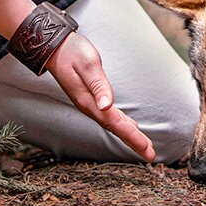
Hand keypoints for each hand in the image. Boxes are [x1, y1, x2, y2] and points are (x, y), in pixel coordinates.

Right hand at [45, 32, 155, 161]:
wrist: (54, 49)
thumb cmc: (72, 52)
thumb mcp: (88, 65)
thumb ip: (98, 85)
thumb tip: (107, 105)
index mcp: (89, 101)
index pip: (114, 122)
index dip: (131, 136)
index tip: (145, 148)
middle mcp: (89, 106)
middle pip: (115, 128)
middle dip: (133, 142)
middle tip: (150, 156)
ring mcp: (90, 104)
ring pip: (113, 124)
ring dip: (129, 135)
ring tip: (144, 146)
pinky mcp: (91, 98)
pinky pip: (110, 117)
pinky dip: (122, 124)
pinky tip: (130, 127)